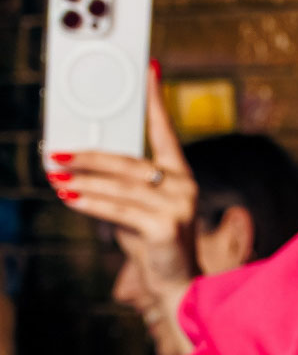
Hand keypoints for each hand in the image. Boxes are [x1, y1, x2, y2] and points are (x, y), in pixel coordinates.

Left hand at [48, 66, 198, 299]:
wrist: (178, 285)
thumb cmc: (155, 245)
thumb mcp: (137, 211)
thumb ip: (119, 190)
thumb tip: (77, 173)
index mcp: (180, 176)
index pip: (165, 132)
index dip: (155, 101)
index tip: (148, 69)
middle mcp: (184, 186)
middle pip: (129, 162)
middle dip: (89, 156)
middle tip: (58, 153)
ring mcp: (178, 207)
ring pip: (120, 186)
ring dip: (82, 181)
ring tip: (55, 177)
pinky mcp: (166, 227)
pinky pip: (120, 210)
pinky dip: (91, 204)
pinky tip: (71, 199)